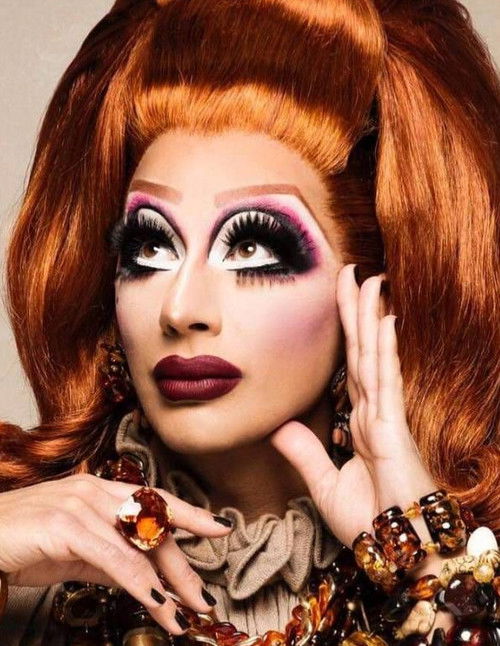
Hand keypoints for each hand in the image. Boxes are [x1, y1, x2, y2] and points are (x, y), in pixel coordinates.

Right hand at [0, 474, 231, 634]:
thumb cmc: (22, 542)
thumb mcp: (73, 551)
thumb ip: (109, 557)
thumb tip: (143, 576)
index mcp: (99, 491)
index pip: (155, 500)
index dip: (190, 515)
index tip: (220, 530)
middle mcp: (96, 491)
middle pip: (154, 527)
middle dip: (182, 566)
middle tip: (203, 598)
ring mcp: (81, 504)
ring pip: (138, 545)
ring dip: (165, 584)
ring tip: (182, 615)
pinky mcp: (67, 525)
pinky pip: (114, 557)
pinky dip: (138, 581)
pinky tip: (154, 600)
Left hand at [270, 263, 436, 548]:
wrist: (398, 556)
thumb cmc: (371, 525)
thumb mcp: (325, 485)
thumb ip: (305, 452)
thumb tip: (279, 425)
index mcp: (360, 421)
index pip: (351, 364)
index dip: (347, 331)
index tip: (342, 298)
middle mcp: (374, 412)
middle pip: (361, 350)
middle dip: (356, 310)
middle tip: (351, 271)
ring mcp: (385, 417)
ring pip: (373, 356)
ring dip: (370, 317)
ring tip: (369, 281)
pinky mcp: (392, 430)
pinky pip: (386, 382)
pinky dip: (384, 351)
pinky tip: (385, 322)